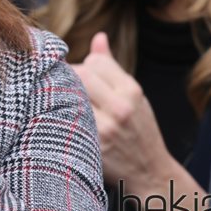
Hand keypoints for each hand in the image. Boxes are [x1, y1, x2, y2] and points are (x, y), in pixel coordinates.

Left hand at [72, 32, 173, 191]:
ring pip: (70, 93)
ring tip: (63, 99)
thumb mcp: (133, 96)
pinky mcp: (91, 144)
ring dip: (62, 93)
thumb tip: (99, 36)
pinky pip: (66, 117)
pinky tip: (60, 114)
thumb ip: (112, 66)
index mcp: (132, 91)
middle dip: (71, 77)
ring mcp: (105, 127)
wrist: (150, 173)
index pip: (95, 61)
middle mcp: (120, 107)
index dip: (84, 65)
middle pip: (80, 74)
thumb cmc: (139, 128)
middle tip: (67, 86)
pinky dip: (59, 112)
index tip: (82, 74)